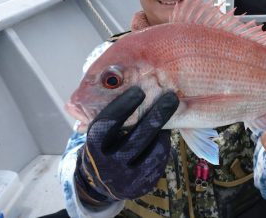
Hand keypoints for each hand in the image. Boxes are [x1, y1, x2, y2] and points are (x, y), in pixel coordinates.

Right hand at [74, 86, 178, 204]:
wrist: (99, 183)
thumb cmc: (102, 144)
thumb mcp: (97, 130)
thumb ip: (106, 110)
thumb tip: (121, 80)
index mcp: (94, 147)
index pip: (108, 124)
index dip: (123, 106)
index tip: (138, 91)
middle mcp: (109, 165)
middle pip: (136, 138)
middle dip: (156, 115)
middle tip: (171, 96)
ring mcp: (128, 178)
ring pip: (153, 150)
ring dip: (165, 128)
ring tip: (170, 110)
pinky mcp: (143, 184)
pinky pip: (160, 159)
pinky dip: (164, 141)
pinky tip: (165, 129)